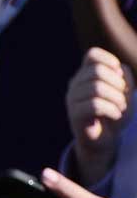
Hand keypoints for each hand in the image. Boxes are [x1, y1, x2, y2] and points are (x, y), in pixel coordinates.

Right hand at [68, 47, 130, 182]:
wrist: (104, 141)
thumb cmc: (114, 114)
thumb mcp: (125, 95)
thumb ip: (125, 79)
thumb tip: (119, 68)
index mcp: (86, 75)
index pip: (93, 55)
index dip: (109, 60)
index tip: (120, 75)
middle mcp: (75, 84)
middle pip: (97, 71)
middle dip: (118, 85)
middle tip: (124, 99)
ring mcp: (72, 99)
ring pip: (96, 88)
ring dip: (117, 99)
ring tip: (121, 109)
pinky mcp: (75, 115)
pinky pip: (95, 105)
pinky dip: (112, 109)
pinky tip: (116, 115)